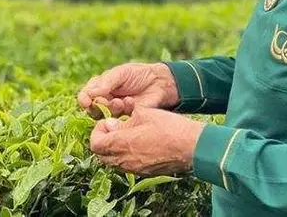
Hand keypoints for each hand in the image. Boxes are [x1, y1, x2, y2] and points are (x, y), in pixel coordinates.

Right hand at [77, 62, 179, 118]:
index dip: (83, 99)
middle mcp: (105, 99)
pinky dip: (122, 113)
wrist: (159, 83)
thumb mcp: (121, 73)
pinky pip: (117, 122)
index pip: (85, 94)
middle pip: (91, 108)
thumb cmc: (139, 74)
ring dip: (111, 109)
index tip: (86, 102)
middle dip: (98, 106)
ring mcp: (114, 111)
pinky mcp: (125, 120)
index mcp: (101, 86)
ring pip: (103, 116)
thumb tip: (90, 94)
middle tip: (106, 101)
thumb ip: (106, 83)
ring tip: (122, 101)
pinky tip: (131, 104)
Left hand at [89, 106, 205, 175]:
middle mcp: (125, 160)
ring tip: (126, 134)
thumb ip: (123, 120)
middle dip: (103, 141)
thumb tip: (111, 124)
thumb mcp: (143, 114)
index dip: (97, 131)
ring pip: (113, 162)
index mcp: (122, 143)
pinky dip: (125, 155)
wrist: (190, 145)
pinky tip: (137, 143)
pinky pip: (126, 166)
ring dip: (113, 148)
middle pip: (101, 155)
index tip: (107, 122)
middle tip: (113, 128)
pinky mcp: (144, 172)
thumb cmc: (168, 126)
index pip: (95, 144)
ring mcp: (135, 169)